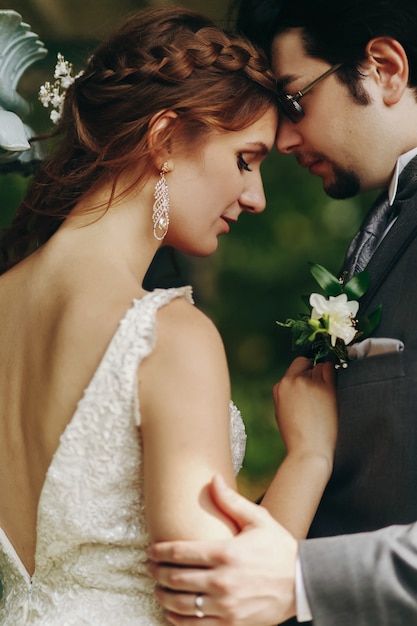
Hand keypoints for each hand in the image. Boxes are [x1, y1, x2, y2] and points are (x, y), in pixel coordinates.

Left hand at [147, 475, 297, 625]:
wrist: (304, 583)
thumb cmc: (279, 548)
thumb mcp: (258, 520)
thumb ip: (231, 501)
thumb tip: (213, 478)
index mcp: (225, 553)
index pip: (180, 552)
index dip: (159, 552)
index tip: (150, 551)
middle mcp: (221, 581)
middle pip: (175, 578)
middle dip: (157, 572)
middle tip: (149, 568)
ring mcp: (226, 606)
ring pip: (182, 604)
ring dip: (164, 596)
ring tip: (158, 589)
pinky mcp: (231, 624)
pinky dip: (178, 620)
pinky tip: (172, 612)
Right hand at [273, 356, 337, 464]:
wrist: (309, 451)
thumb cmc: (297, 437)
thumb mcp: (281, 412)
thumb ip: (286, 394)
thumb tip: (296, 381)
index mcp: (280, 387)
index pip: (294, 368)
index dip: (302, 374)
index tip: (308, 385)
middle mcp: (293, 381)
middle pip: (307, 365)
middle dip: (313, 375)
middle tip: (317, 395)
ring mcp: (309, 383)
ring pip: (319, 367)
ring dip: (323, 376)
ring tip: (324, 398)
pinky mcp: (325, 388)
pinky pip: (330, 369)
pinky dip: (333, 373)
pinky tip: (333, 388)